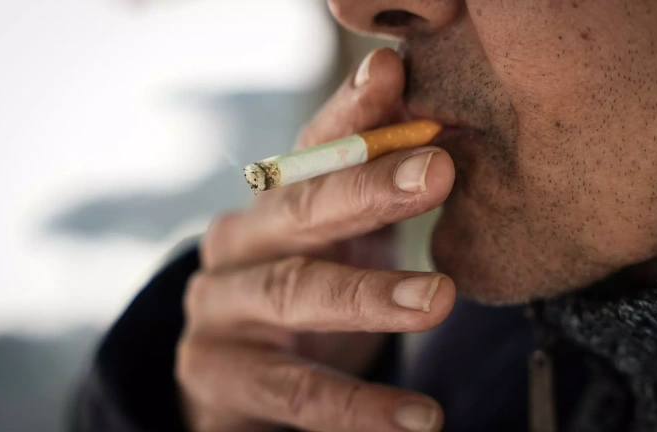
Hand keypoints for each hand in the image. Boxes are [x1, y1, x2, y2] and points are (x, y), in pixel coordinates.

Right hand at [176, 48, 455, 431]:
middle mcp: (236, 245)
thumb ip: (374, 191)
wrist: (239, 382)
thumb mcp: (342, 241)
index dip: (350, 114)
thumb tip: (432, 128)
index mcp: (272, 204)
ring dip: (368, 296)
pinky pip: (296, 392)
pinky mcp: (217, 376)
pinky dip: (359, 407)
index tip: (394, 76)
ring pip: (294, 294)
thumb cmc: (305, 296)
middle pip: (300, 210)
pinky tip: (420, 417)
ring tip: (439, 298)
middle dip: (368, 188)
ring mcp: (218, 311)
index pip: (310, 149)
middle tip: (438, 171)